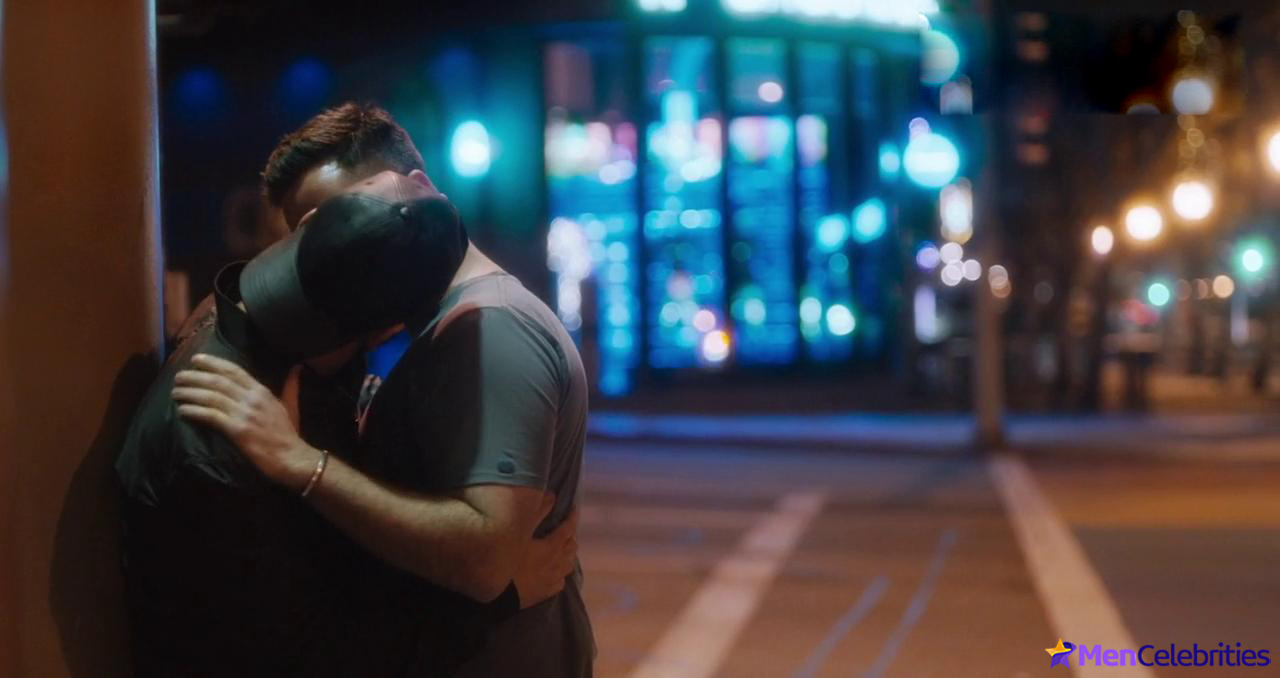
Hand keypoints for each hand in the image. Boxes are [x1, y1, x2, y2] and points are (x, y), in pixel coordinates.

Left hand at [173, 354, 319, 489]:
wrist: (292, 457)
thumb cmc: (289, 433)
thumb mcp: (290, 405)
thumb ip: (290, 386)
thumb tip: (296, 369)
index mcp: (262, 391)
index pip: (234, 370)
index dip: (213, 363)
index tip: (196, 359)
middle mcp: (252, 398)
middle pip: (218, 381)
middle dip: (195, 376)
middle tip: (178, 376)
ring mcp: (244, 413)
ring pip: (211, 397)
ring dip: (190, 393)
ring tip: (175, 392)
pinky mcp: (237, 430)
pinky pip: (210, 416)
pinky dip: (194, 411)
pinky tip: (182, 410)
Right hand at [513, 497, 578, 608]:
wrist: (498, 592)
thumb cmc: (508, 559)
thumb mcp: (521, 532)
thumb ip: (537, 512)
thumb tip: (552, 496)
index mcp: (552, 547)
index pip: (569, 528)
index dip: (572, 517)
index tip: (574, 508)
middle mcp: (557, 563)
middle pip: (572, 546)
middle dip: (570, 535)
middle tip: (563, 528)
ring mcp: (553, 579)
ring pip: (569, 564)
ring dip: (567, 554)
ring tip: (561, 548)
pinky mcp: (546, 593)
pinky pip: (560, 581)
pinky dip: (560, 572)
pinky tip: (555, 571)